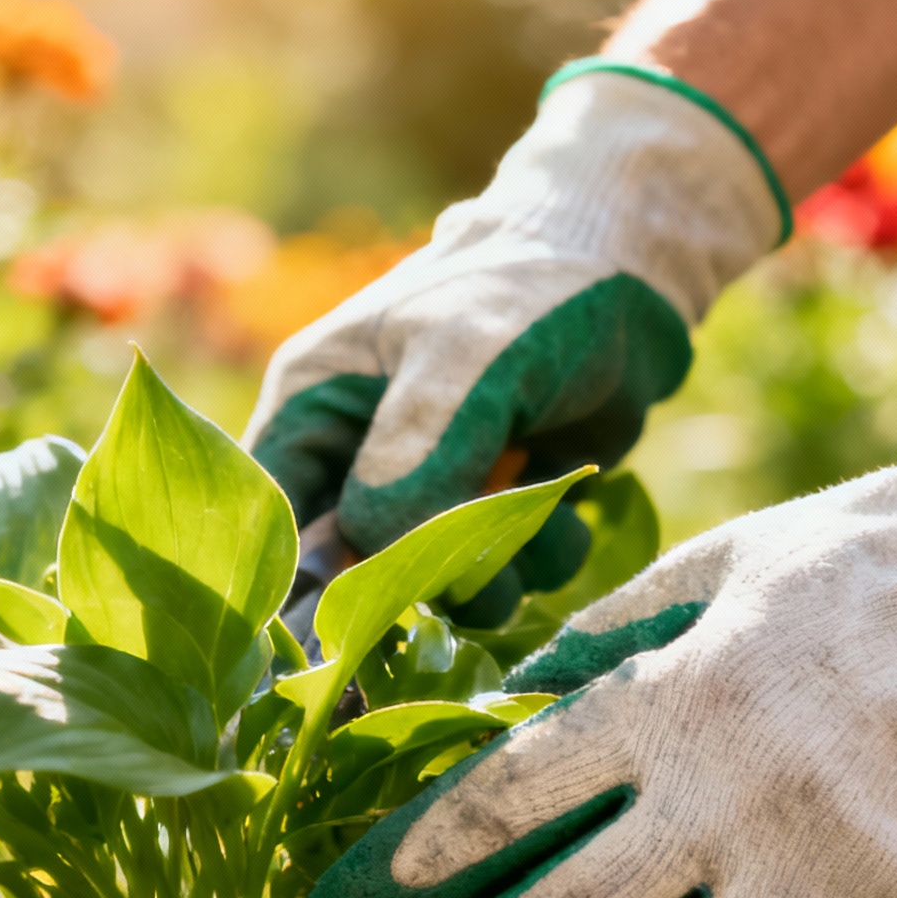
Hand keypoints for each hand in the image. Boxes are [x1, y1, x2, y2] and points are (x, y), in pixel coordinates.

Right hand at [241, 65, 782, 623]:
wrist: (629, 268)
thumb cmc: (528, 291)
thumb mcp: (463, 357)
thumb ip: (414, 452)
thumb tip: (374, 547)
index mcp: (313, 407)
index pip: (267, 517)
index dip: (294, 583)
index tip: (340, 629)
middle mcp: (358, 457)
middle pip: (348, 572)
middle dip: (409, 587)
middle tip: (461, 577)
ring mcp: (430, 489)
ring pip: (434, 586)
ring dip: (488, 577)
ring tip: (529, 524)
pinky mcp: (497, 509)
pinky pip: (505, 575)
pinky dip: (541, 556)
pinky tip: (568, 502)